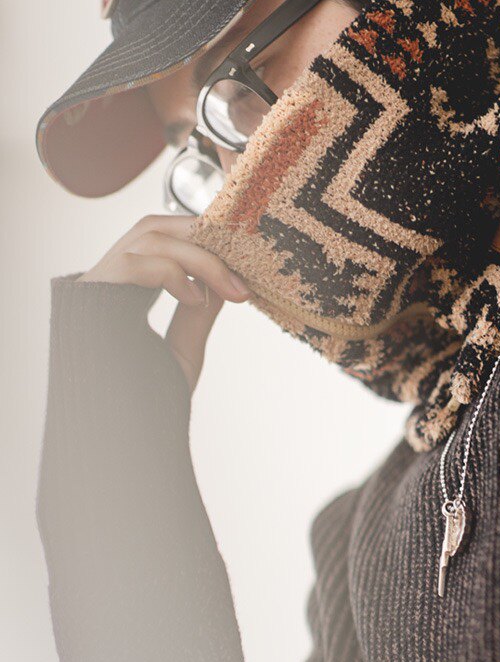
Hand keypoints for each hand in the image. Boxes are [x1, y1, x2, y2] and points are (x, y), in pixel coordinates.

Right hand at [77, 214, 249, 394]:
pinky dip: (172, 272)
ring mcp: (96, 287)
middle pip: (154, 226)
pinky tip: (195, 298)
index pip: (162, 241)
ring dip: (200, 257)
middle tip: (246, 259)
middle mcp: (107, 283)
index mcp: (125, 293)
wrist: (121, 436)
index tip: (244, 259)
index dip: (201, 239)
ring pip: (149, 237)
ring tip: (232, 289)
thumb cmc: (148, 403)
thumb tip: (224, 282)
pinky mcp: (91, 297)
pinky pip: (133, 263)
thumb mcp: (183, 348)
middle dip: (204, 235)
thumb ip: (198, 312)